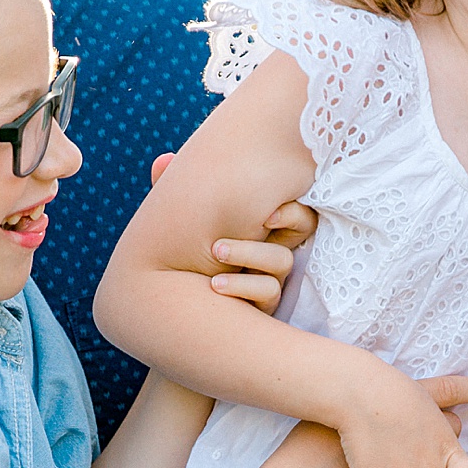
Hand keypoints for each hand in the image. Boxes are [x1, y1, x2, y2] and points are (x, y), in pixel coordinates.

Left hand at [149, 156, 315, 314]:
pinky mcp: (262, 306)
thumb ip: (171, 191)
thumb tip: (163, 161)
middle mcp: (271, 245)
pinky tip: (213, 284)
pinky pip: (268, 293)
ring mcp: (270, 277)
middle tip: (260, 216)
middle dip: (286, 216)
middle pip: (305, 224)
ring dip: (249, 252)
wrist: (176, 306)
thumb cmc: (180, 256)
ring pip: (282, 261)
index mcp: (259, 221)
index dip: (291, 206)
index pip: (295, 201)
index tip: (265, 209)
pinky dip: (241, 286)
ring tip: (216, 250)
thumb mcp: (179, 221)